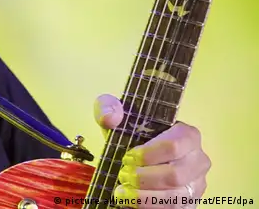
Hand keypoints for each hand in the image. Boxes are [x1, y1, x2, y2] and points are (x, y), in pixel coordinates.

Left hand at [94, 94, 210, 207]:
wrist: (132, 160)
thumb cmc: (129, 137)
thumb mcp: (115, 118)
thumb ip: (109, 108)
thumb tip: (111, 116)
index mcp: (187, 135)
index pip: (174, 145)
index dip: (148, 154)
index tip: (128, 157)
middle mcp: (198, 160)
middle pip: (175, 174)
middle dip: (143, 177)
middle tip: (123, 175)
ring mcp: (197, 184)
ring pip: (176, 197)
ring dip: (144, 196)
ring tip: (122, 192)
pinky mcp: (190, 203)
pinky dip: (149, 207)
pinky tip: (131, 201)